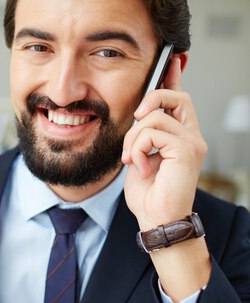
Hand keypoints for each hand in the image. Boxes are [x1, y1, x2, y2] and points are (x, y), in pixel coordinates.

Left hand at [122, 57, 206, 229]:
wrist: (156, 219)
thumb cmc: (148, 194)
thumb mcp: (139, 157)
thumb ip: (142, 136)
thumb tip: (138, 117)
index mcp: (180, 136)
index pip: (180, 100)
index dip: (173, 79)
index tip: (171, 61)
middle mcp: (191, 135)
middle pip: (174, 96)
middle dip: (148, 101)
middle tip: (134, 122)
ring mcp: (192, 141)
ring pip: (153, 116)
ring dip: (132, 138)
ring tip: (131, 159)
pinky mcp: (187, 149)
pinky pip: (151, 132)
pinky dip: (137, 149)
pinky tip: (139, 167)